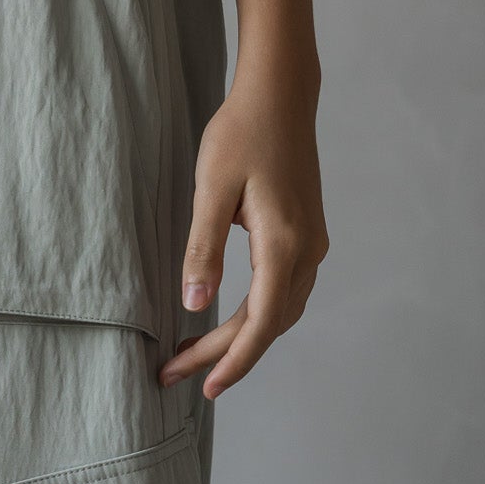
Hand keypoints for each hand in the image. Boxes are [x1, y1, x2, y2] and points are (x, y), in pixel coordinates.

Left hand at [159, 65, 327, 399]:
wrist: (280, 94)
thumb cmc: (241, 133)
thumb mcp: (211, 189)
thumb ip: (203, 249)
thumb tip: (193, 305)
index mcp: (282, 243)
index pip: (259, 323)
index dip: (232, 361)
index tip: (204, 389)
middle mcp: (306, 251)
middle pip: (267, 324)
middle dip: (222, 354)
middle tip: (173, 372)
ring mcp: (311, 244)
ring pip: (278, 311)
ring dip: (238, 338)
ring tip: (192, 354)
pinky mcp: (306, 235)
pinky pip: (283, 292)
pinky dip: (255, 316)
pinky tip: (225, 321)